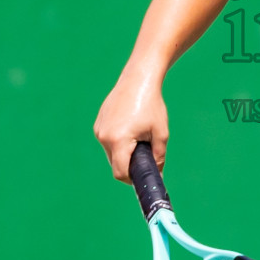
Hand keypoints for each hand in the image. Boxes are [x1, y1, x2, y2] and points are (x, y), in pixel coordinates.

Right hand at [93, 66, 168, 182]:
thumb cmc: (152, 105)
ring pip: (111, 152)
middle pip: (115, 163)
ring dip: (124, 152)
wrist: (138, 79)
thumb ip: (159, 157)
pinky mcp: (98, 123)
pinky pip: (108, 140)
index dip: (132, 180)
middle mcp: (104, 136)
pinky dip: (118, 142)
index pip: (120, 173)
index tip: (143, 178)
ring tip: (139, 138)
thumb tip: (158, 174)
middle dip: (129, 165)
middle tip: (145, 157)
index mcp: (119, 140)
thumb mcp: (160, 133)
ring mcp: (99, 129)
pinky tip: (131, 129)